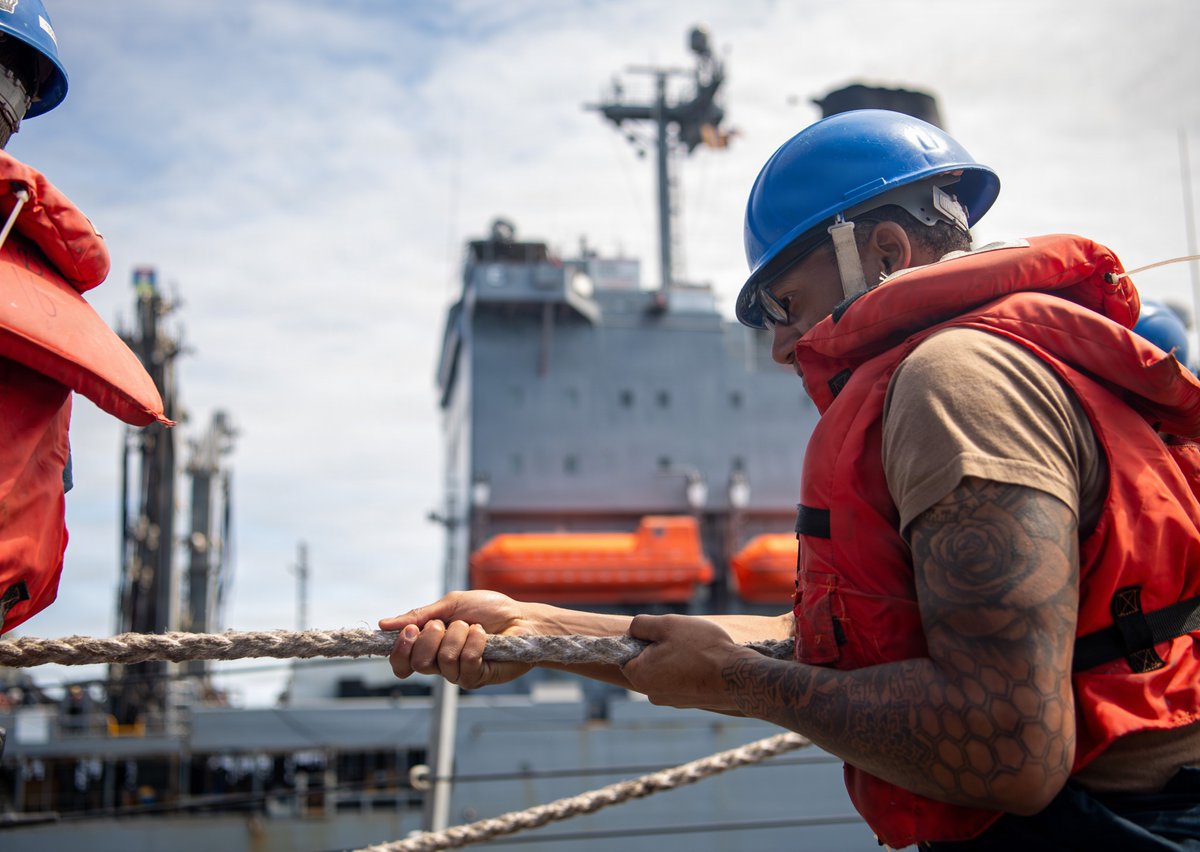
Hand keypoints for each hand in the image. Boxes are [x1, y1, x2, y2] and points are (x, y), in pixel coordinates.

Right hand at [379, 590, 533, 688]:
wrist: (522, 617)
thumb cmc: (488, 610)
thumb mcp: (450, 605)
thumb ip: (419, 616)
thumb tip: (383, 624)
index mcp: (431, 647)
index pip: (402, 663)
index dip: (400, 651)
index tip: (410, 631)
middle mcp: (441, 664)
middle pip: (418, 663)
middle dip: (431, 637)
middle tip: (446, 624)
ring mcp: (459, 673)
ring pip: (443, 661)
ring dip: (458, 635)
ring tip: (473, 627)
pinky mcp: (477, 678)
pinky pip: (465, 663)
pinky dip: (474, 642)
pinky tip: (484, 635)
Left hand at [621, 614, 748, 712]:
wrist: (737, 677)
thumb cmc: (701, 648)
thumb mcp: (667, 624)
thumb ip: (641, 624)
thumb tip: (632, 630)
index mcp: (640, 675)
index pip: (627, 653)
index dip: (644, 638)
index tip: (665, 633)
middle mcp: (651, 693)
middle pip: (648, 662)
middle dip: (662, 648)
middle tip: (683, 639)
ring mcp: (671, 701)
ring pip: (666, 670)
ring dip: (677, 658)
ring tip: (698, 651)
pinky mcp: (688, 702)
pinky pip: (681, 680)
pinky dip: (689, 670)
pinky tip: (705, 662)